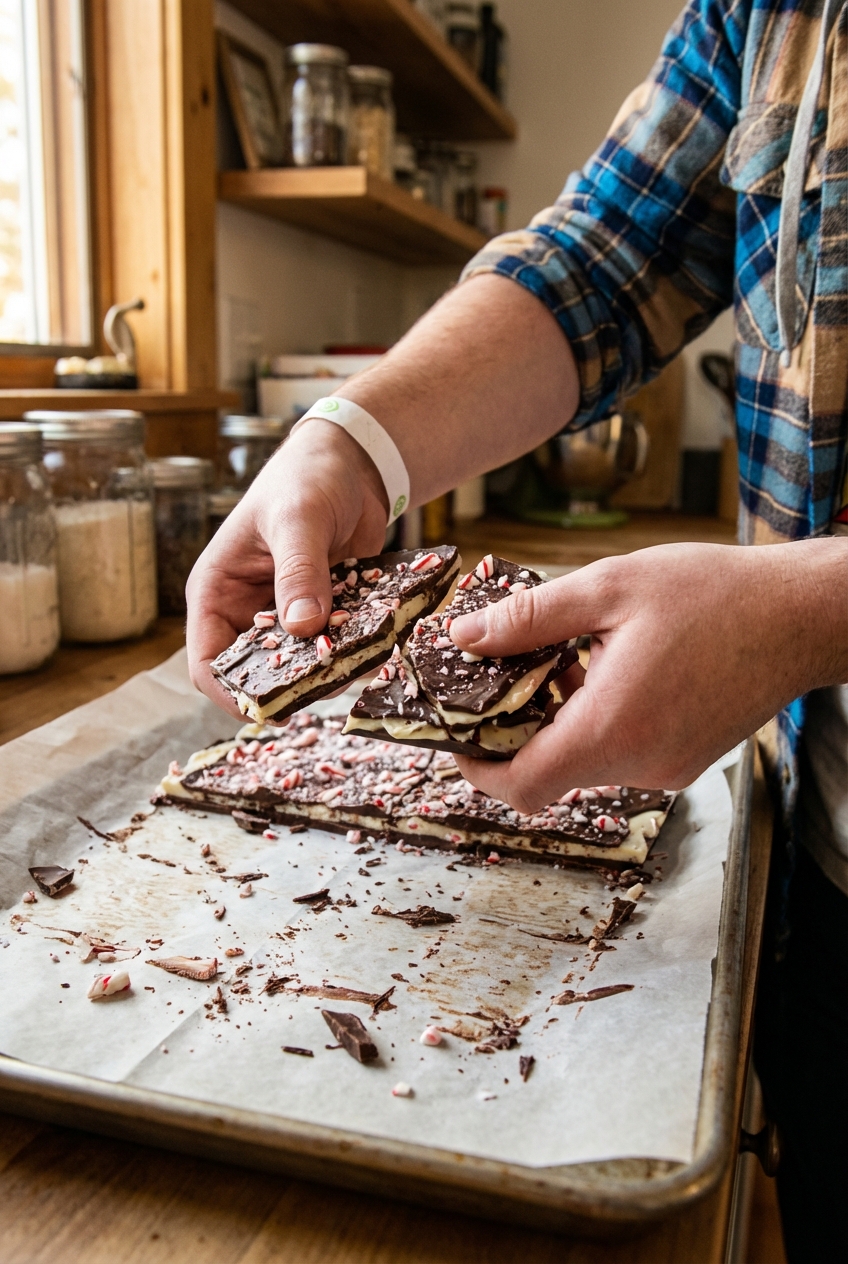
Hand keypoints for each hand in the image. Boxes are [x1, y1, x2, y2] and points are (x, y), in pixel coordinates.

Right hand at [186, 421, 387, 716]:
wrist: (350, 462)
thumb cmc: (306, 478)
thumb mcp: (298, 519)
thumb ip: (299, 571)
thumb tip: (302, 628)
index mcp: (217, 592)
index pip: (206, 663)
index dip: (231, 693)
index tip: (271, 709)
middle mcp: (245, 611)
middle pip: (255, 674)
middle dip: (290, 685)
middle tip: (332, 682)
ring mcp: (285, 616)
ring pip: (299, 666)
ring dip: (330, 670)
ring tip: (364, 658)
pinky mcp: (323, 615)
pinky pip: (334, 648)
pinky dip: (354, 652)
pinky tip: (379, 644)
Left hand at [449, 539, 847, 812]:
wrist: (799, 615)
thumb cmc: (714, 595)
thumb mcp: (608, 587)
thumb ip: (529, 618)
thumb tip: (466, 638)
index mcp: (611, 728)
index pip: (521, 786)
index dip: (477, 768)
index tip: (456, 736)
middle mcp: (639, 764)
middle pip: (548, 772)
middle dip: (517, 728)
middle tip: (508, 672)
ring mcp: (666, 769)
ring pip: (583, 761)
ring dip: (560, 719)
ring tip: (568, 657)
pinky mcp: (683, 761)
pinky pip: (619, 754)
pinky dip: (597, 721)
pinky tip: (607, 668)